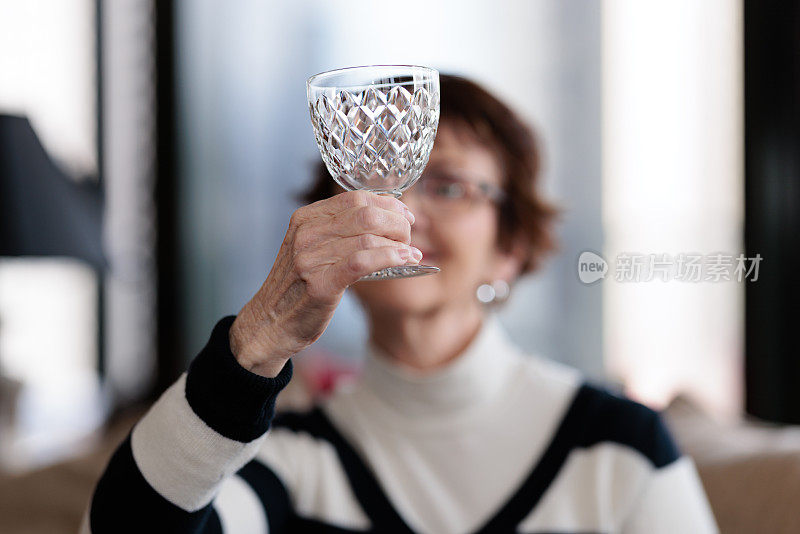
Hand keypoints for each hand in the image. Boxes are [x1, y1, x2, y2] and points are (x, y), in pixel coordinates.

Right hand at [229, 190, 419, 376]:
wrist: (268, 325)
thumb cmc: (297, 289)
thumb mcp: (311, 250)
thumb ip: (338, 233)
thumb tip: (385, 221)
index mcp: (305, 219)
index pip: (356, 198)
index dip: (388, 204)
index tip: (406, 217)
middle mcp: (306, 233)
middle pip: (366, 213)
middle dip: (397, 223)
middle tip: (408, 238)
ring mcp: (310, 258)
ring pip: (368, 236)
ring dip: (398, 243)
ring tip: (411, 253)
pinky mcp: (320, 284)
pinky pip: (363, 261)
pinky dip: (390, 258)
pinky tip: (404, 260)